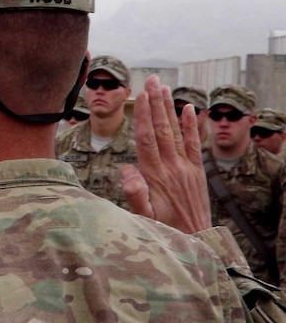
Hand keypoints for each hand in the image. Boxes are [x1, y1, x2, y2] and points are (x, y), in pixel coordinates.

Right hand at [121, 75, 211, 233]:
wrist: (195, 241)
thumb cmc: (163, 230)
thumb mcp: (143, 217)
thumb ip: (135, 194)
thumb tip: (126, 170)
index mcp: (155, 176)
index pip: (147, 139)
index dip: (144, 115)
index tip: (142, 95)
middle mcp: (172, 167)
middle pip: (162, 129)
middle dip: (156, 104)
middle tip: (152, 81)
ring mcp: (186, 168)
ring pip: (176, 132)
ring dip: (169, 109)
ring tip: (164, 88)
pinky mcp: (196, 172)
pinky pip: (193, 144)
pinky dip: (191, 125)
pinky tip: (189, 108)